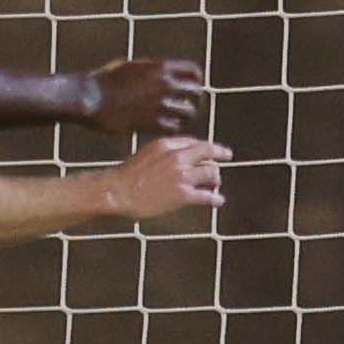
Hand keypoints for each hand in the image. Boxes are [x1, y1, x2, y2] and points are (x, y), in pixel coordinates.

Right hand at [82, 58, 206, 140]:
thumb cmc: (105, 80)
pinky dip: (174, 128)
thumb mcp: (132, 66)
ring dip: (186, 116)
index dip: (196, 81)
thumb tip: (164, 75)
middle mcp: (164, 84)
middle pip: (196, 92)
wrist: (89, 97)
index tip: (192, 87)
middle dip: (194, 99)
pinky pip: (174, 127)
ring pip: (188, 112)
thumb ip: (152, 70)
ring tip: (180, 119)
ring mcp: (159, 104)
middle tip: (189, 105)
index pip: (194, 71)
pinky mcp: (151, 122)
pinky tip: (167, 127)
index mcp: (161, 67)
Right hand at [104, 136, 231, 221]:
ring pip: (211, 173)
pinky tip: (218, 201)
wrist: (118, 191)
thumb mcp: (147, 153)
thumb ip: (165, 152)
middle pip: (208, 153)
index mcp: (167, 145)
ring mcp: (182, 176)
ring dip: (216, 179)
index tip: (214, 149)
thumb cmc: (128, 175)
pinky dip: (215, 199)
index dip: (207, 147)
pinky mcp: (183, 195)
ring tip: (216, 184)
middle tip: (225, 159)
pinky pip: (207, 196)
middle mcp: (178, 157)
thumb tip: (180, 155)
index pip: (194, 142)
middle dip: (219, 156)